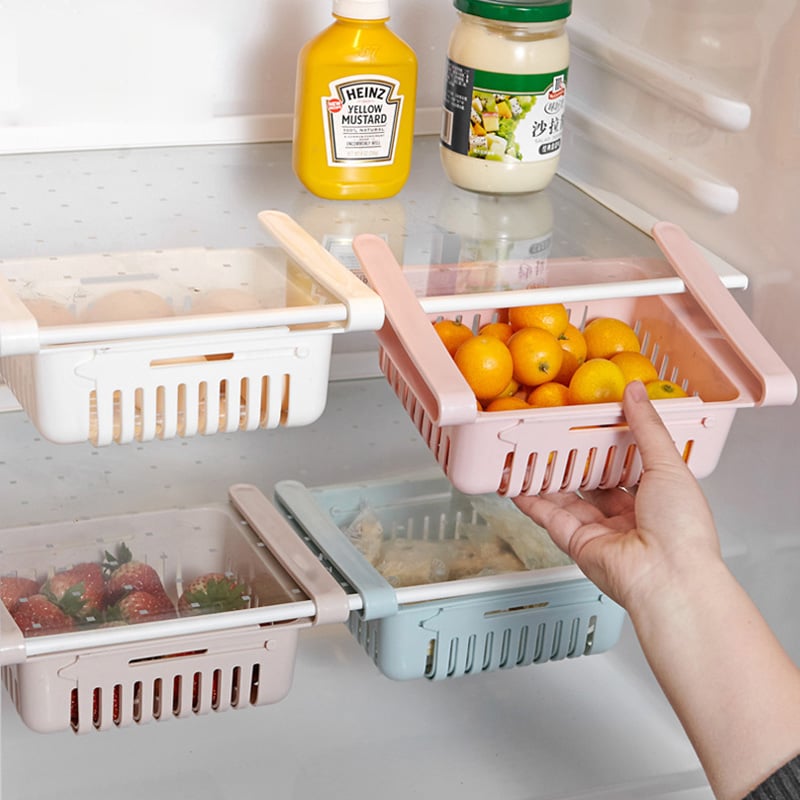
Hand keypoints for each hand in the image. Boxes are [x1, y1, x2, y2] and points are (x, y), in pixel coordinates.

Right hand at [513, 380, 721, 609]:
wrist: (668, 577)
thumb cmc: (682, 529)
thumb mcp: (669, 464)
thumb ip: (647, 427)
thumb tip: (635, 393)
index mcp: (657, 500)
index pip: (628, 468)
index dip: (609, 446)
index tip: (592, 424)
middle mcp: (628, 518)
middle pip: (594, 484)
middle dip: (575, 462)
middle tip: (555, 436)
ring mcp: (601, 532)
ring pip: (567, 499)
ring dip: (547, 479)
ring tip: (528, 453)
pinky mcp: (578, 544)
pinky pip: (550, 517)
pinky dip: (531, 500)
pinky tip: (516, 483)